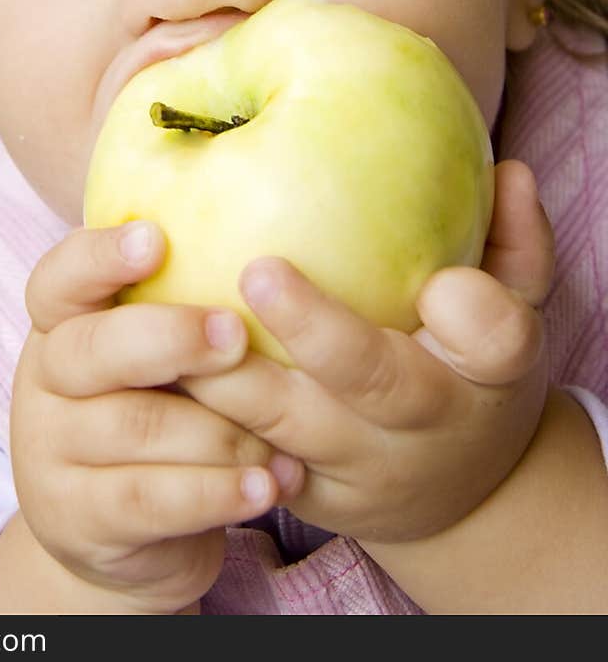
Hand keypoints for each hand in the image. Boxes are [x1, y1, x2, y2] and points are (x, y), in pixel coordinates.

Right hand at [3, 220, 303, 613]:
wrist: (116, 532)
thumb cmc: (152, 411)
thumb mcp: (150, 356)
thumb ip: (179, 305)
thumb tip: (265, 254)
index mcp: (60, 324)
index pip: (60, 277)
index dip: (102, 256)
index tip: (156, 238)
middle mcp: (44, 379)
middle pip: (92, 349)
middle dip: (170, 337)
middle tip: (235, 334)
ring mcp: (50, 452)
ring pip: (136, 428)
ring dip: (220, 432)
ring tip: (279, 440)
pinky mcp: (76, 517)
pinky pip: (151, 499)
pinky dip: (216, 492)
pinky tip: (265, 486)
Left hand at [182, 160, 552, 545]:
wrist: (458, 493)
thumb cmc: (474, 367)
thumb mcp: (516, 311)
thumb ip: (514, 241)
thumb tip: (506, 167)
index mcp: (485, 373)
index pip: (496, 340)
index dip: (474, 314)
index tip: (439, 281)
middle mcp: (422, 425)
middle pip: (374, 382)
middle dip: (318, 331)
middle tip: (260, 270)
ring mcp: (358, 467)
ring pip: (283, 427)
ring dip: (225, 377)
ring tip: (168, 313)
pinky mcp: (304, 494)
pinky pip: (239, 454)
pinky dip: (193, 416)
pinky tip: (145, 363)